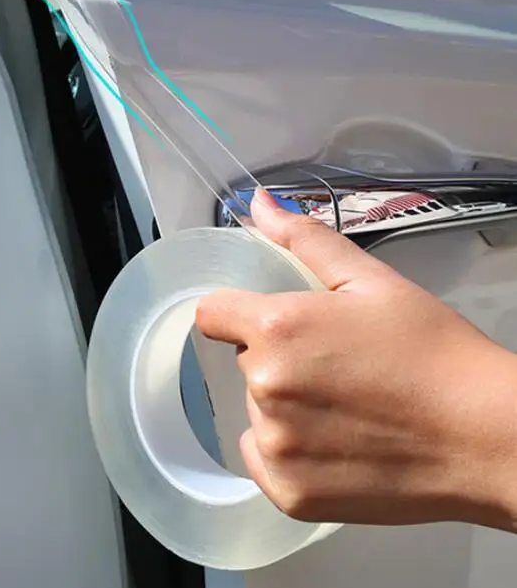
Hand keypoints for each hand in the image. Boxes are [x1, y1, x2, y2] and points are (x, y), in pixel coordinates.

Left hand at [196, 188, 516, 530]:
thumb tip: (257, 203)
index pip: (212, 313)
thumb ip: (304, 239)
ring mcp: (275, 445)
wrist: (485, 435)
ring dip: (285, 405)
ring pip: (256, 411)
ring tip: (345, 407)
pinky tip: (336, 445)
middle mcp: (264, 387)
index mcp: (276, 328)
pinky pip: (263, 458)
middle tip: (335, 364)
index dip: (238, 313)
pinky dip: (288, 452)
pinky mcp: (288, 493)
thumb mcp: (370, 280)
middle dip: (277, 357)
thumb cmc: (431, 349)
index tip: (272, 322)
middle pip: (244, 362)